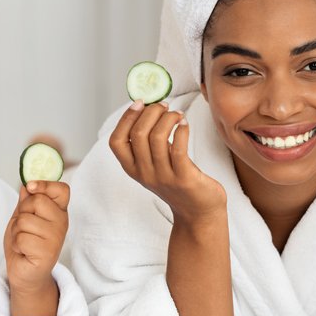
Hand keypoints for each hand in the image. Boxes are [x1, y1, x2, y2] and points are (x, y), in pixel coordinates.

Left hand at [3, 181, 68, 295]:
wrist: (24, 272)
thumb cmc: (25, 244)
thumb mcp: (23, 217)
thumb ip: (26, 201)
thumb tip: (27, 183)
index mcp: (58, 212)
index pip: (61, 189)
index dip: (45, 184)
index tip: (31, 187)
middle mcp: (61, 223)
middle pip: (36, 201)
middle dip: (22, 212)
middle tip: (24, 227)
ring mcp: (56, 239)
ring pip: (25, 221)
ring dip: (16, 232)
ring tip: (24, 241)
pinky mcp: (48, 254)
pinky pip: (22, 238)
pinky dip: (17, 245)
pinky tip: (24, 252)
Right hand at [109, 100, 225, 225]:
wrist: (198, 212)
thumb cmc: (177, 181)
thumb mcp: (154, 164)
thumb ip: (148, 144)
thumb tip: (148, 107)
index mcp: (133, 169)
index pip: (116, 141)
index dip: (126, 118)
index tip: (139, 103)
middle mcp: (145, 174)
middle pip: (138, 134)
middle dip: (151, 112)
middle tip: (164, 105)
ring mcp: (163, 177)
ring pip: (157, 138)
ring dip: (168, 118)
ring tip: (177, 114)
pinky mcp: (184, 178)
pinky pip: (179, 149)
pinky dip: (181, 130)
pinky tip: (184, 124)